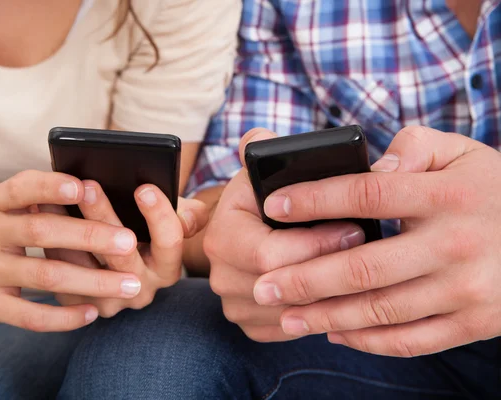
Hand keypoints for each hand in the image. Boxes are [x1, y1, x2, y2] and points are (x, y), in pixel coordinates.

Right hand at [0, 171, 142, 331]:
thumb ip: (34, 200)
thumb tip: (91, 189)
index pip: (21, 188)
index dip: (51, 186)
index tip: (83, 186)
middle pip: (42, 232)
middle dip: (89, 237)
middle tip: (128, 241)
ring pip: (44, 275)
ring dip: (92, 281)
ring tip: (130, 284)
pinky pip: (29, 315)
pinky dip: (63, 316)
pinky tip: (91, 313)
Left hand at [46, 180, 208, 316]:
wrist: (119, 268)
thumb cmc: (148, 233)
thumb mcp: (173, 221)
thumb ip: (187, 214)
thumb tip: (188, 213)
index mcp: (167, 268)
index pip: (170, 242)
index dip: (158, 215)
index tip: (143, 188)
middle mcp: (141, 291)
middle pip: (122, 254)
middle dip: (104, 216)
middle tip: (89, 185)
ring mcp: (109, 302)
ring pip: (84, 266)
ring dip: (66, 228)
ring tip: (52, 195)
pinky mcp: (78, 305)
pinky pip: (60, 276)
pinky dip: (49, 244)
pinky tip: (39, 216)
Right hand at [204, 129, 365, 341]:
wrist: (254, 227)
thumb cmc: (269, 195)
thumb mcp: (268, 167)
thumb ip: (272, 147)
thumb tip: (274, 141)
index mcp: (222, 230)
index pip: (268, 253)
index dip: (316, 244)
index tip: (354, 228)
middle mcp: (219, 269)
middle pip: (280, 288)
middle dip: (330, 271)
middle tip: (368, 253)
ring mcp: (232, 299)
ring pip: (289, 313)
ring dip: (330, 296)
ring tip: (363, 273)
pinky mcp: (249, 321)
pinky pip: (288, 329)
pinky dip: (318, 316)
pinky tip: (343, 295)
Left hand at [254, 126, 500, 355]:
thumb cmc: (492, 191)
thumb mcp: (463, 153)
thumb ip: (416, 146)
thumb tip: (374, 163)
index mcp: (446, 195)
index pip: (368, 193)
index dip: (316, 199)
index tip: (274, 205)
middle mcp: (455, 244)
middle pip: (362, 266)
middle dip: (304, 279)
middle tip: (263, 286)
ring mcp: (467, 290)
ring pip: (380, 309)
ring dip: (326, 317)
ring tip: (287, 317)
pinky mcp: (474, 323)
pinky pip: (411, 339)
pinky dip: (369, 341)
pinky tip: (336, 334)